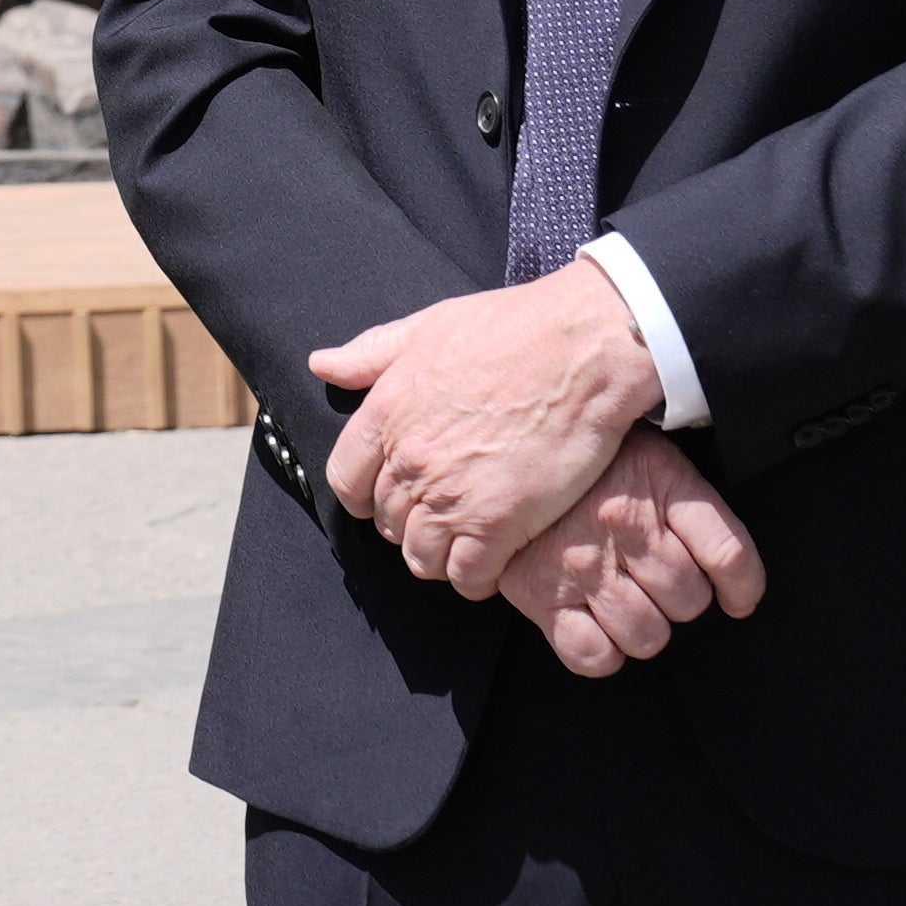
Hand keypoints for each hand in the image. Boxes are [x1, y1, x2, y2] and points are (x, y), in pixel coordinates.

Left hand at [307, 257, 665, 596]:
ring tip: (467, 540)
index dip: (366, 493)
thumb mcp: (427, 328)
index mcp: (386, 415)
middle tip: (445, 511)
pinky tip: (495, 560)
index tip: (390, 493)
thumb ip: (370, 354)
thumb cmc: (511, 330)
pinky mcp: (498, 525)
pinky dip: (477, 577)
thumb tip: (322, 364)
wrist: (582, 350)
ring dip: (441, 554)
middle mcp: (409, 462)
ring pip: (421, 557)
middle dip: (410, 522)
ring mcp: (450, 498)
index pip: (346, 481)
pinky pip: (467, 576)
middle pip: (387, 523)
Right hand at [494, 429, 766, 677]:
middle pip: (688, 600)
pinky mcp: (540, 593)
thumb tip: (732, 571)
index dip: (742, 587)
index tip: (739, 598)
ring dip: (646, 627)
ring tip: (628, 602)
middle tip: (656, 580)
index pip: (726, 553)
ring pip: (648, 635)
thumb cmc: (587, 461)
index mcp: (658, 479)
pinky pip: (593, 655)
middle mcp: (621, 522)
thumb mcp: (649, 453)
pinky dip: (603, 653)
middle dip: (680, 598)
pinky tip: (600, 628)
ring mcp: (580, 563)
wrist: (508, 444)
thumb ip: (689, 498)